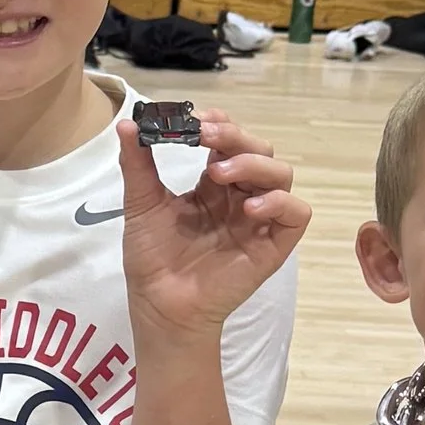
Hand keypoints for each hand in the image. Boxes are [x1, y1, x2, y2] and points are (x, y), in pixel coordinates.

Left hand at [118, 111, 307, 345]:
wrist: (159, 305)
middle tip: (204, 138)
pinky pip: (297, 214)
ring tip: (218, 173)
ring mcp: (260, 219)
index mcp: (214, 184)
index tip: (195, 119)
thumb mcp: (141, 205)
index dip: (219, 124)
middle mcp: (241, 196)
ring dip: (253, 164)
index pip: (229, 140)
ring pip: (281, 174)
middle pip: (259, 150)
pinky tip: (248, 208)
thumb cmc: (153, 258)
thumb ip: (138, 165)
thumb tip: (127, 124)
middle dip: (234, 137)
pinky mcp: (274, 244)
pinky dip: (279, 202)